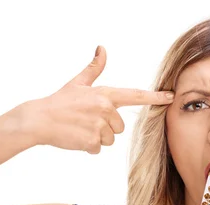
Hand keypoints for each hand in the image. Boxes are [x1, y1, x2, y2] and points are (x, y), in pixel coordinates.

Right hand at [17, 45, 173, 153]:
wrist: (38, 120)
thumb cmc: (59, 102)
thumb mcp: (78, 83)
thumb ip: (94, 68)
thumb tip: (102, 49)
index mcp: (105, 94)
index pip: (135, 95)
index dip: (155, 97)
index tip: (171, 97)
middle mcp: (105, 109)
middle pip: (119, 127)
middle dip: (106, 128)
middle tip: (86, 121)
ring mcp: (99, 126)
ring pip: (110, 140)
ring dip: (97, 138)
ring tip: (80, 129)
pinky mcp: (91, 142)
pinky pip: (98, 149)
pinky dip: (88, 147)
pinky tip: (76, 138)